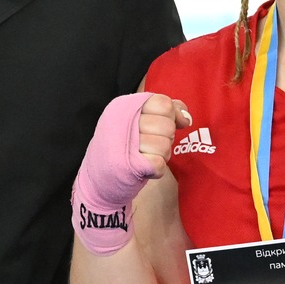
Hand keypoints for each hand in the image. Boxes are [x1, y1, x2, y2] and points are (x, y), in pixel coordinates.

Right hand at [74, 92, 191, 254]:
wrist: (98, 180)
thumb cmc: (124, 147)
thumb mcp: (138, 121)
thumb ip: (165, 112)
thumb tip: (186, 118)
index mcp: (122, 106)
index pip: (163, 103)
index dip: (171, 116)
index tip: (165, 126)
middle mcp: (120, 121)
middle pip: (167, 125)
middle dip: (166, 138)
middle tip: (150, 145)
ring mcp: (123, 143)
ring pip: (165, 145)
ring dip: (161, 155)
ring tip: (145, 157)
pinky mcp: (129, 166)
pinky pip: (160, 164)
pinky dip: (156, 169)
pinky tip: (144, 168)